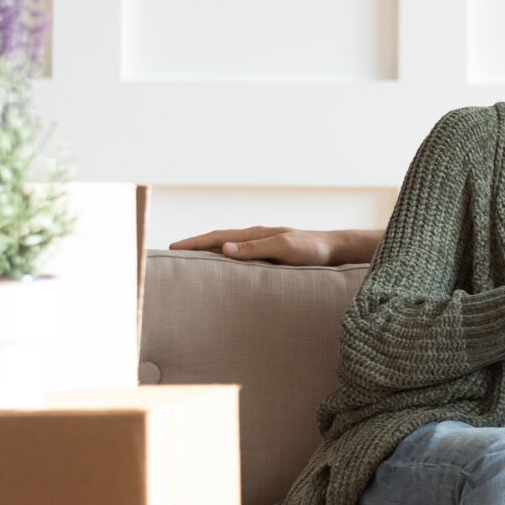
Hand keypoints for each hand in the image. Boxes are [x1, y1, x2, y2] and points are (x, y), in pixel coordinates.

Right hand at [172, 226, 368, 265]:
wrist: (333, 250)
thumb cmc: (312, 250)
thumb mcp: (285, 249)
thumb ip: (256, 248)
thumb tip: (224, 249)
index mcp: (255, 234)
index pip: (216, 237)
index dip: (193, 242)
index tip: (172, 247)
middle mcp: (255, 238)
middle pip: (217, 241)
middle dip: (193, 247)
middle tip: (171, 255)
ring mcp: (261, 246)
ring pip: (227, 248)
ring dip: (207, 254)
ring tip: (189, 263)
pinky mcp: (268, 256)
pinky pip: (239, 257)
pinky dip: (223, 261)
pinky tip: (221, 270)